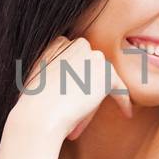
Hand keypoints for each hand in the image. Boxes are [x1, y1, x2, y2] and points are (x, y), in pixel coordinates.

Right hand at [10, 37, 133, 141]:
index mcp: (56, 42)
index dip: (74, 79)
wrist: (39, 113)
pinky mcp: (106, 72)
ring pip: (100, 80)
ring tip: (79, 116)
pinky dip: (123, 101)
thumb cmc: (32, 104)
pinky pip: (119, 88)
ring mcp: (92, 55)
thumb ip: (54, 72)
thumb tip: (72, 83)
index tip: (72, 95)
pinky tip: (126, 113)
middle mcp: (76, 43)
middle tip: (72, 111)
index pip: (74, 59)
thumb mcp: (37, 78)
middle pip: (89, 69)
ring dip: (93, 100)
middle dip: (84, 90)